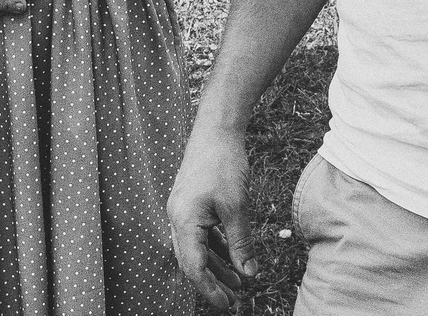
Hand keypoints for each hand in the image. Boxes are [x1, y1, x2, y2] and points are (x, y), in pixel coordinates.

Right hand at [166, 124, 257, 308]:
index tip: (228, 305)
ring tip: (239, 283)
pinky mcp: (191, 203)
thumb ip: (241, 243)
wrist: (216, 128)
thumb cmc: (223, 163)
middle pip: (192, 261)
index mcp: (184, 221)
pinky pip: (201, 234)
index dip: (210, 289)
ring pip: (197, 249)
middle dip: (213, 283)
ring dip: (216, 267)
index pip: (194, 267)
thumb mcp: (237, 207)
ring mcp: (183, 210)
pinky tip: (233, 257)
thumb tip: (250, 273)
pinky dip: (216, 248)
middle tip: (235, 301)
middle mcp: (177, 218)